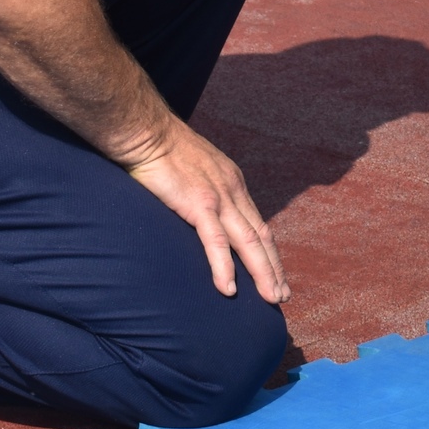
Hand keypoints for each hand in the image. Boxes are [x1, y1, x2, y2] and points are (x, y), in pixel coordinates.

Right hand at [121, 118, 287, 302]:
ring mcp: (218, 198)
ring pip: (249, 242)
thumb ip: (200, 191)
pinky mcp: (198, 204)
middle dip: (273, 268)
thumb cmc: (159, 148)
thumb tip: (197, 210)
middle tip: (283, 295)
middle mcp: (232, 191)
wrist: (145, 130)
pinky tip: (229, 290)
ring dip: (262, 273)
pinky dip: (224, 268)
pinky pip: (216, 242)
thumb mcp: (191, 169)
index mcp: (232, 183)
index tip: (274, 272)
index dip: (267, 251)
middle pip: (261, 236)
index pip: (257, 223)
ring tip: (272, 298)